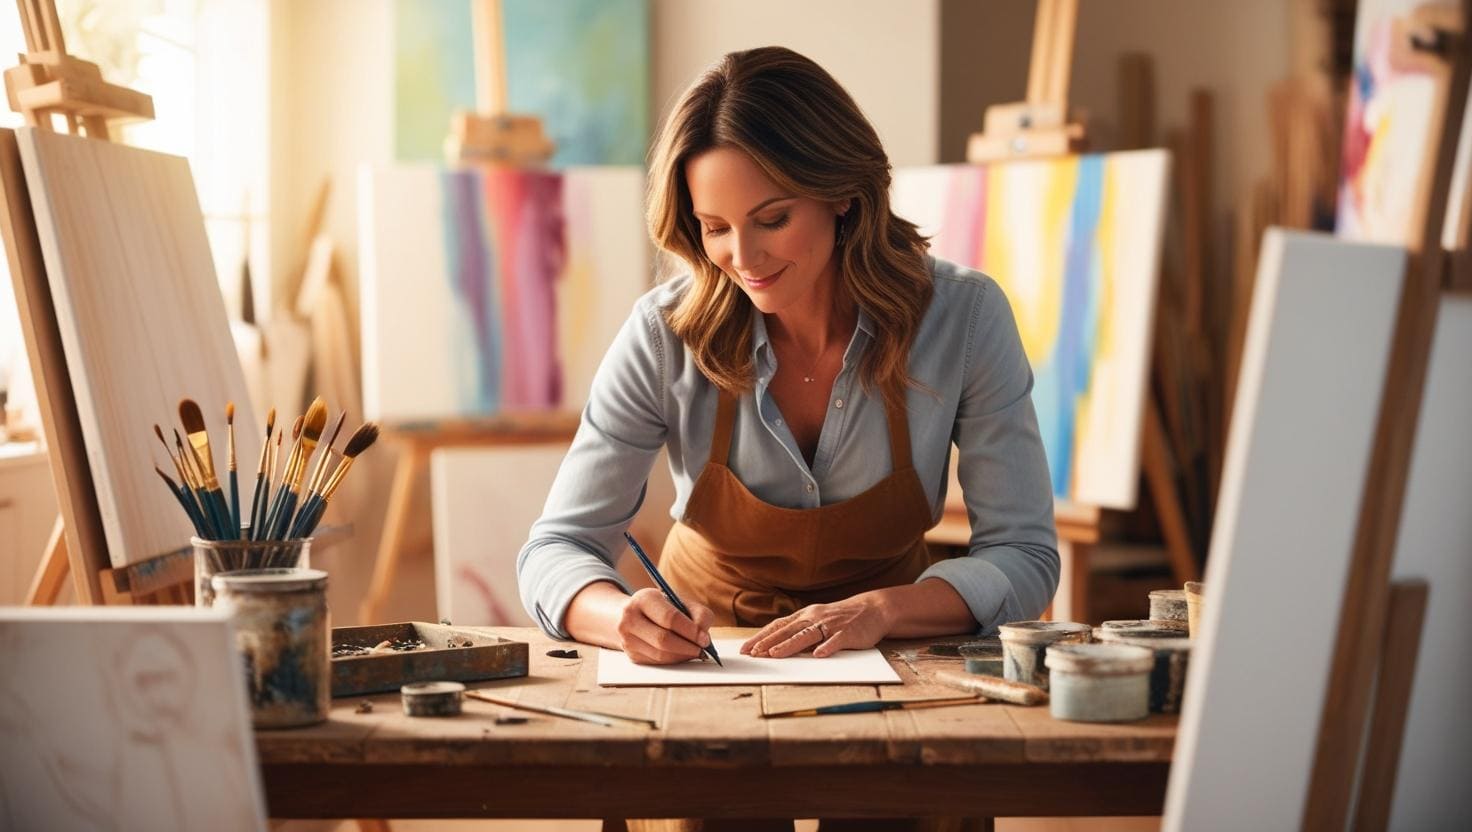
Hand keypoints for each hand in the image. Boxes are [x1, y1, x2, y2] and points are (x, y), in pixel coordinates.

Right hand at [616, 587, 715, 664]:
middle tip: (703, 650)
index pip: (670, 618)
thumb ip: (697, 613)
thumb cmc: (660, 607)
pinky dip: (674, 660)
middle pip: (663, 640)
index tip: (705, 639)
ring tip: (695, 651)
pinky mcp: (631, 655)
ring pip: (661, 655)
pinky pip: (658, 662)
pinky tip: (682, 654)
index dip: (690, 631)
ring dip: (682, 656)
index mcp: (643, 599)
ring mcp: (627, 639)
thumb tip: (704, 638)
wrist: (626, 615)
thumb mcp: (677, 601)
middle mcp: (630, 619)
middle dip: (688, 647)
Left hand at [740, 593, 891, 658]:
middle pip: (788, 631)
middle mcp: (815, 618)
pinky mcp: (847, 633)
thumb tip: (777, 646)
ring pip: (806, 635)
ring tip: (775, 654)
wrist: (872, 609)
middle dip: (768, 642)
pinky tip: (818, 655)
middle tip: (753, 653)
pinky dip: (826, 647)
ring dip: (789, 645)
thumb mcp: (818, 621)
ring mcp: (831, 625)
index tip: (746, 648)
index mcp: (805, 616)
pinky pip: (835, 641)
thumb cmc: (841, 618)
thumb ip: (800, 632)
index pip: (778, 626)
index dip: (761, 637)